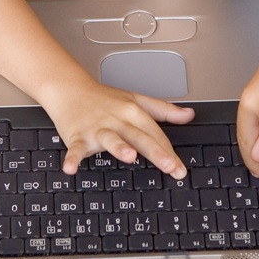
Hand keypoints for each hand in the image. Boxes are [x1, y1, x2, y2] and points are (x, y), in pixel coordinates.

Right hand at [41, 79, 195, 177]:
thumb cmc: (103, 98)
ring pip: (110, 138)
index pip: (155, 133)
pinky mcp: (77, 135)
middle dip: (157, 152)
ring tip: (130, 157)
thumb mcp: (137, 100)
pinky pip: (75, 149)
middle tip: (171, 167)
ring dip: (119, 147)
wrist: (70, 88)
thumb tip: (189, 115)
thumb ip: (164, 110)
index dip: (170, 151)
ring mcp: (97, 127)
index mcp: (133, 112)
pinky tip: (70, 168)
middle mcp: (117, 119)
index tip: (181, 169)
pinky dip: (72, 158)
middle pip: (139, 136)